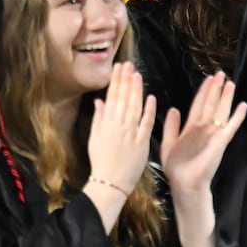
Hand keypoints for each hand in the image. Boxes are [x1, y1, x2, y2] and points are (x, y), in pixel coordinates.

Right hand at [86, 61, 156, 194]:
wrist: (110, 182)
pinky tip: (152, 98)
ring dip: (136, 90)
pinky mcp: (142, 142)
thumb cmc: (100, 161)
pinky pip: (147, 123)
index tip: (118, 67)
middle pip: (123, 98)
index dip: (116, 81)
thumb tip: (99, 100)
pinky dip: (150, 110)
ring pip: (134, 107)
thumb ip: (98, 118)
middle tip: (129, 64)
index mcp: (106, 123)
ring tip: (137, 74)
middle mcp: (118, 125)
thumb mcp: (93, 138)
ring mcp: (131, 133)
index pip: (112, 97)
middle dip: (126, 80)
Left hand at [160, 73, 246, 198]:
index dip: (204, 91)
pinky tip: (243, 106)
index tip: (208, 78)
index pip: (199, 104)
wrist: (184, 183)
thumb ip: (171, 126)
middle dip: (215, 89)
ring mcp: (213, 134)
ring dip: (226, 97)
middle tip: (221, 74)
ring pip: (221, 111)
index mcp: (191, 127)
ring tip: (230, 83)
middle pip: (211, 104)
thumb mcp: (168, 143)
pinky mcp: (220, 142)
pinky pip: (230, 126)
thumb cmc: (176, 167)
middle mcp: (203, 128)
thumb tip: (173, 108)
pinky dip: (237, 116)